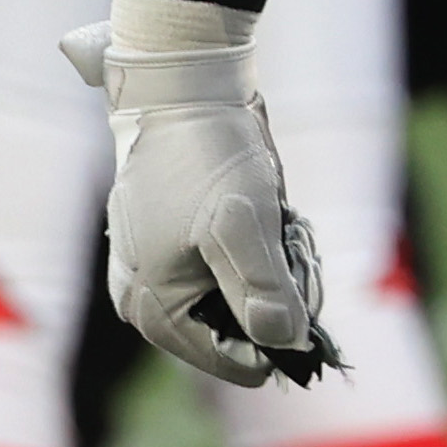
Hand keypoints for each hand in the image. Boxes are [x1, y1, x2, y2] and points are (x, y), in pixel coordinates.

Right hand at [61, 13, 339, 388]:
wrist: (184, 85)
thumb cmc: (208, 155)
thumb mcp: (244, 223)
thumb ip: (263, 290)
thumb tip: (286, 343)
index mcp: (153, 308)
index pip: (235, 360)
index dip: (280, 332)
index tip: (300, 283)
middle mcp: (145, 299)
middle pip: (236, 331)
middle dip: (273, 295)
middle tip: (287, 243)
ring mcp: (154, 270)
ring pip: (235, 298)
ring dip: (266, 270)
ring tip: (273, 222)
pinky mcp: (169, 241)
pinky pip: (225, 268)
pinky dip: (252, 249)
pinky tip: (260, 213)